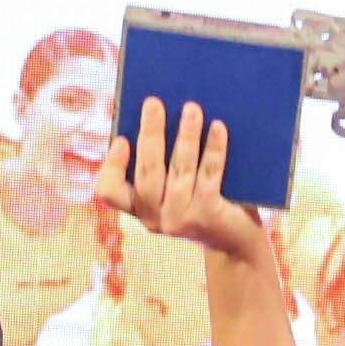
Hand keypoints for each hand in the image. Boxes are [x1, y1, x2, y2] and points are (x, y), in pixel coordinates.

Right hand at [104, 101, 273, 262]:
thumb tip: (157, 116)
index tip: (121, 139)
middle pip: (146, 172)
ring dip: (185, 135)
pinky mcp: (207, 214)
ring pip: (179, 169)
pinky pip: (209, 174)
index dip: (111, 165)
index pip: (109, 192)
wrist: (235, 243)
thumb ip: (161, 167)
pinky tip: (218, 127)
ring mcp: (181, 219)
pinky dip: (214, 148)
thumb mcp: (174, 191)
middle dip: (150, 134)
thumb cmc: (202, 205)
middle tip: (153, 103)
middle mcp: (154, 218)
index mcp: (139, 209)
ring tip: (192, 109)